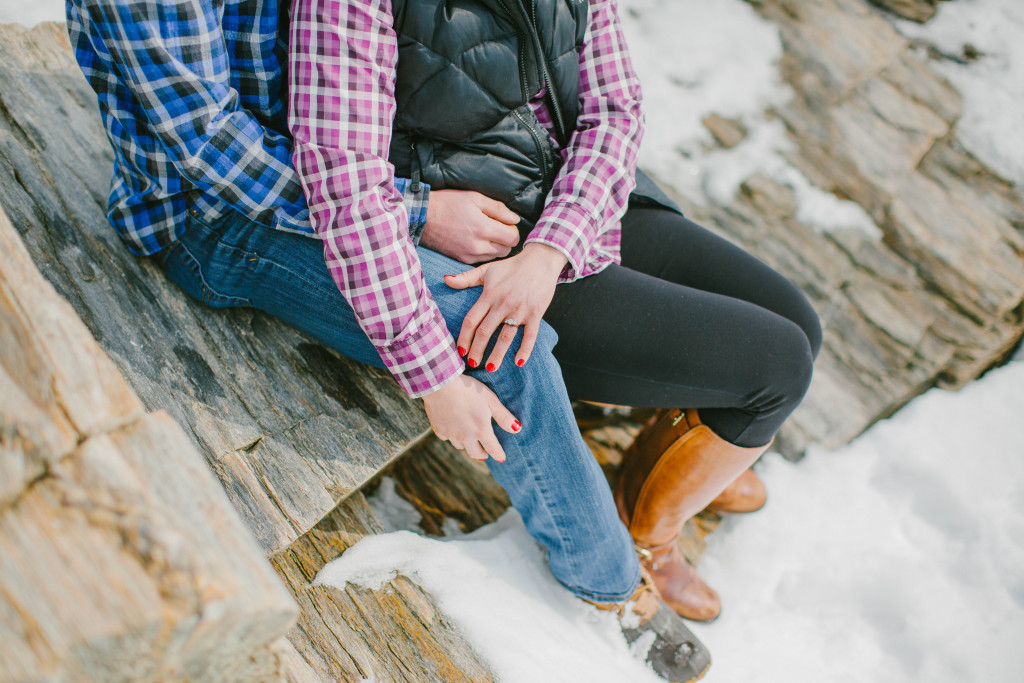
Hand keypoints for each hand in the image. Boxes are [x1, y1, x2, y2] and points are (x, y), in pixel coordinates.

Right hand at [420, 189, 520, 263]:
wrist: (423, 217)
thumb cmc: (448, 203)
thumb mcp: (475, 198)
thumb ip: (498, 209)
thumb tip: (515, 219)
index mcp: (483, 228)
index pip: (513, 238)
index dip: (513, 231)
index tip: (506, 224)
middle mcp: (478, 245)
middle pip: (506, 250)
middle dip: (505, 239)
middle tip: (496, 228)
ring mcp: (469, 255)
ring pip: (495, 256)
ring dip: (495, 247)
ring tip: (485, 234)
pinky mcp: (462, 260)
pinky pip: (482, 259)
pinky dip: (484, 251)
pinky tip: (476, 240)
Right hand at [422, 374, 520, 461]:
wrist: (441, 385)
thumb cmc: (469, 390)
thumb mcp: (491, 400)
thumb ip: (504, 416)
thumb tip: (517, 429)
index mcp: (481, 430)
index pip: (493, 449)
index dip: (499, 454)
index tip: (502, 458)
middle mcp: (465, 437)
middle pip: (475, 453)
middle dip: (482, 454)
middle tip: (485, 453)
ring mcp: (451, 434)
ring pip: (460, 446)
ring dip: (467, 445)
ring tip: (469, 439)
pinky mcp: (438, 430)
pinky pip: (446, 438)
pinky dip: (452, 436)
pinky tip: (453, 429)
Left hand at [443, 242, 567, 370]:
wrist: (541, 260)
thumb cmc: (511, 267)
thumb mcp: (487, 269)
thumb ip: (465, 278)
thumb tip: (445, 279)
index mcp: (489, 294)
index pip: (471, 320)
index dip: (463, 337)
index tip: (460, 351)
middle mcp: (503, 303)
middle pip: (485, 332)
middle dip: (477, 350)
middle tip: (472, 363)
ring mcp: (520, 310)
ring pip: (506, 337)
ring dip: (497, 354)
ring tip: (490, 368)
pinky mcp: (536, 313)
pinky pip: (530, 335)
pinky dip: (525, 350)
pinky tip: (518, 363)